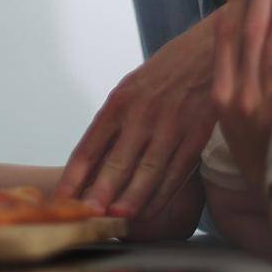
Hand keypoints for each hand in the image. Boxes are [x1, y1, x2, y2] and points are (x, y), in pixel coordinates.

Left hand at [56, 12, 218, 219]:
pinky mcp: (196, 135)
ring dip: (132, 199)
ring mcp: (171, 125)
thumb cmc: (165, 72)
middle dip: (101, 192)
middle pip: (117, 161)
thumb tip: (92, 164)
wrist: (208, 51)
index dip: (75, 175)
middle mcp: (142, 114)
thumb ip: (114, 124)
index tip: (63, 199)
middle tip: (88, 216)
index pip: (90, 145)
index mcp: (120, 101)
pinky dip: (162, 195)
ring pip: (148, 171)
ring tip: (117, 220)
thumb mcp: (131, 88)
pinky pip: (176, 172)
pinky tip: (150, 210)